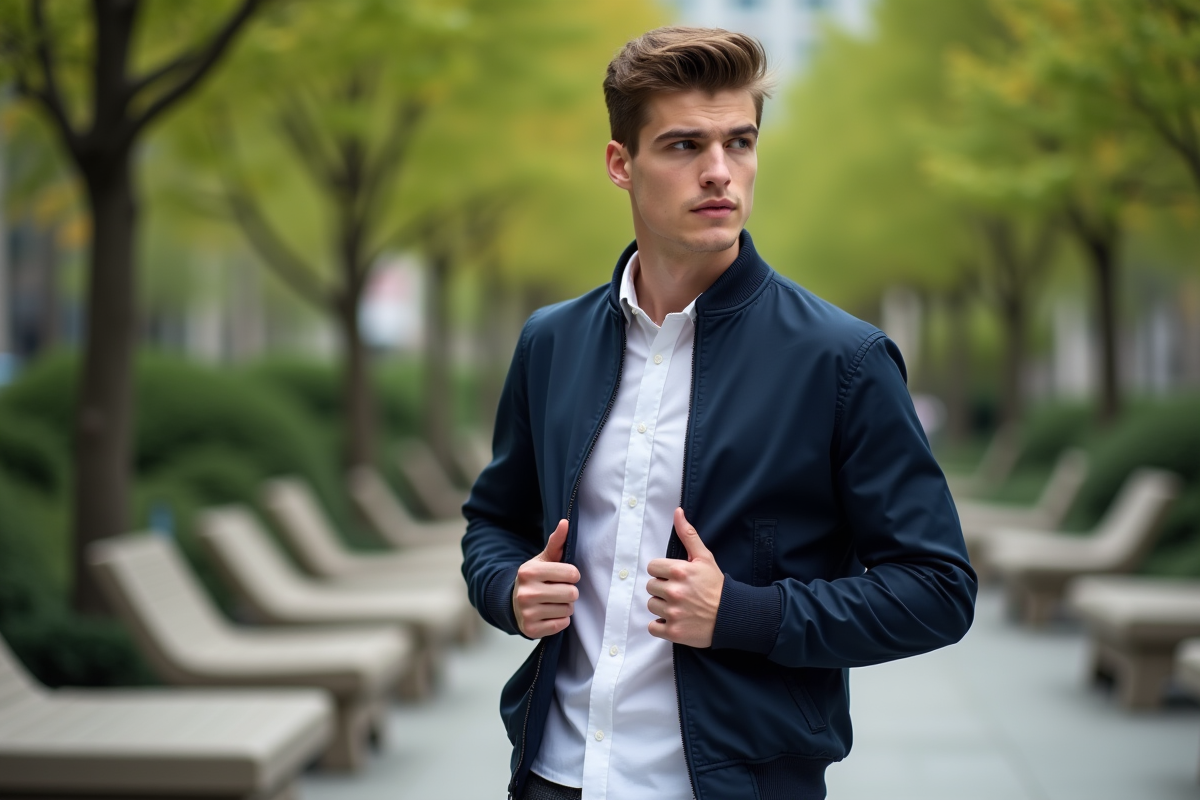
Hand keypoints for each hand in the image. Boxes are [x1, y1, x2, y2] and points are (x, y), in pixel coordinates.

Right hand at [513, 519, 579, 637]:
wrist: (514, 603)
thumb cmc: (535, 578)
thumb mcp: (543, 560)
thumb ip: (556, 542)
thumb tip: (565, 522)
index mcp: (529, 571)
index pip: (571, 573)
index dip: (572, 575)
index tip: (564, 576)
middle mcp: (526, 592)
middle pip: (572, 593)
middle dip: (570, 592)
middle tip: (559, 591)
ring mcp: (527, 612)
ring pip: (568, 610)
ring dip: (565, 607)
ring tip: (553, 602)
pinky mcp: (530, 629)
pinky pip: (561, 625)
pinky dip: (560, 620)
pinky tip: (549, 614)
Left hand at [646, 508, 723, 647]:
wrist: (732, 616)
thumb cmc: (717, 586)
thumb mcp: (705, 558)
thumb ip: (688, 535)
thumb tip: (677, 512)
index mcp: (679, 571)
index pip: (652, 567)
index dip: (662, 571)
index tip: (674, 576)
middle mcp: (674, 592)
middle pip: (650, 586)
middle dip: (662, 588)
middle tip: (678, 592)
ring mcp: (673, 613)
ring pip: (651, 605)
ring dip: (662, 606)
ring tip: (678, 606)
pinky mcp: (673, 631)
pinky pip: (653, 627)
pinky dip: (661, 625)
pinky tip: (674, 619)